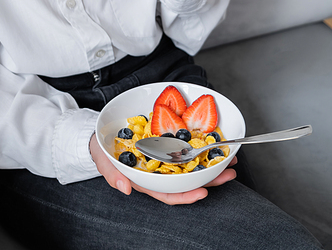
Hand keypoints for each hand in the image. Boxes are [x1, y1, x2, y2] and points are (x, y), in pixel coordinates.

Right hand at [89, 133, 236, 204]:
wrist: (101, 135)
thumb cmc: (103, 152)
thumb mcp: (105, 163)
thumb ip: (113, 176)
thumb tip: (125, 189)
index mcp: (148, 182)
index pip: (170, 193)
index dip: (187, 195)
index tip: (204, 192)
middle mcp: (160, 172)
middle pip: (188, 180)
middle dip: (210, 178)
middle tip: (230, 173)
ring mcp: (165, 158)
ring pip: (192, 165)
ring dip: (211, 163)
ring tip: (230, 159)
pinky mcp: (167, 143)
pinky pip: (186, 146)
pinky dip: (200, 145)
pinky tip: (214, 142)